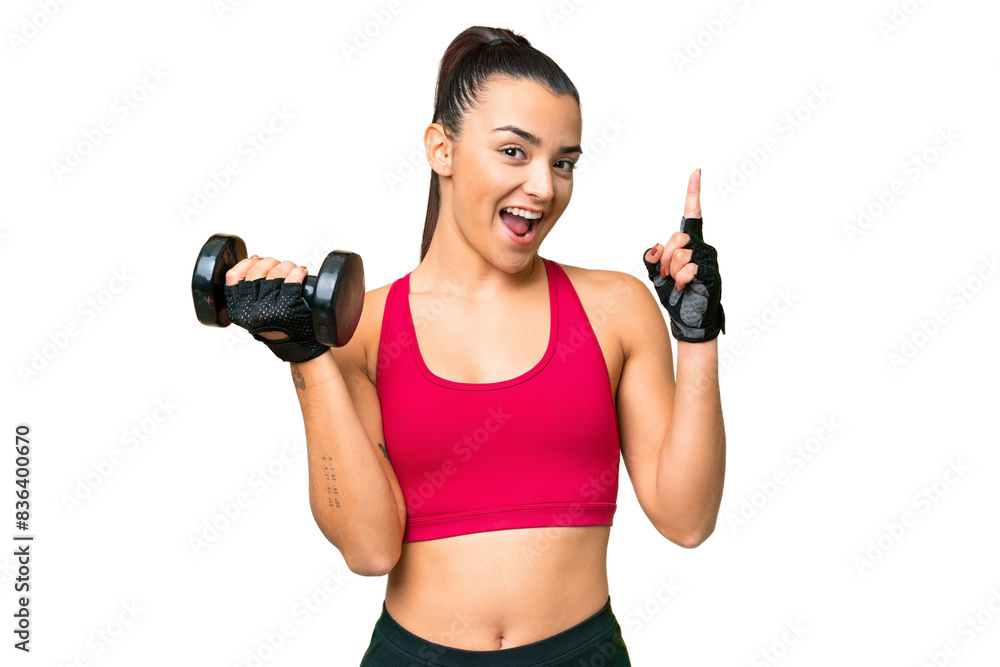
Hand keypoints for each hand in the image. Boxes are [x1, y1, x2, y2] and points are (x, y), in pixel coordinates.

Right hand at [224, 254, 326, 361]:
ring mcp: (271, 308)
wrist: (296, 345)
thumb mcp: (252, 312)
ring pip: (276, 272)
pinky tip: (301, 272)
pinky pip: (293, 279)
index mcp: (238, 309)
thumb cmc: (275, 325)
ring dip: (286, 265)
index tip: (256, 260)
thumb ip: (248, 290)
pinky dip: (299, 271)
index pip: (233, 276)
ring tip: (292, 268)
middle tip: (278, 265)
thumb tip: (255, 259)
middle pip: (257, 271)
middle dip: (270, 262)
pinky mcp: (290, 307)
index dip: (245, 263)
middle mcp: (252, 309)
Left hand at [641, 169, 725, 341]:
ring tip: (677, 283)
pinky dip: (682, 279)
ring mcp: (708, 259)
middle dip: (666, 257)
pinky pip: (690, 267)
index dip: (693, 193)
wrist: (688, 320)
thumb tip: (656, 246)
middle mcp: (701, 247)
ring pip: (682, 254)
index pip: (691, 214)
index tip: (696, 171)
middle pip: (678, 237)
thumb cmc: (674, 296)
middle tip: (666, 274)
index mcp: (688, 244)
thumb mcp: (655, 275)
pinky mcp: (712, 272)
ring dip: (672, 271)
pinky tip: (684, 286)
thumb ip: (652, 258)